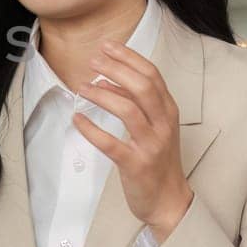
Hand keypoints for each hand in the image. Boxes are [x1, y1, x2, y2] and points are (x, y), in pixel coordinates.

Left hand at [73, 41, 193, 241]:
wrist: (168, 200)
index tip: (107, 46)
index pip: (152, 75)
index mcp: (168, 111)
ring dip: (102, 96)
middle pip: (142, 87)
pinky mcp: (136, 164)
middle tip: (92, 62)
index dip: (129, 58)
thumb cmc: (158, 160)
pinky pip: (110, 143)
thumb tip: (107, 81)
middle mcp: (163, 124)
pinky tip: (77, 119)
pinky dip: (91, 129)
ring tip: (82, 89)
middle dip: (116, 70)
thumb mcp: (153, 127)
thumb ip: (135, 102)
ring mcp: (151, 145)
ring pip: (128, 110)